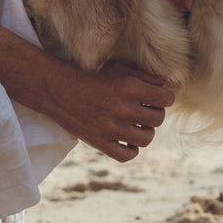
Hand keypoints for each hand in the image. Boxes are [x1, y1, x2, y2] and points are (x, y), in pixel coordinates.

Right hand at [45, 61, 174, 161]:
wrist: (57, 87)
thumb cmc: (89, 74)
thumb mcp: (117, 67)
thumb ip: (143, 75)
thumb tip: (165, 83)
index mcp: (129, 87)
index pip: (165, 99)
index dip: (165, 98)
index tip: (159, 98)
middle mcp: (122, 109)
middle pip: (158, 119)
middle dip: (155, 113)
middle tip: (146, 109)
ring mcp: (110, 128)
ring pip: (146, 138)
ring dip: (145, 131)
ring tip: (138, 125)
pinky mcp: (99, 142)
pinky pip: (126, 154)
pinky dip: (131, 149)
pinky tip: (127, 139)